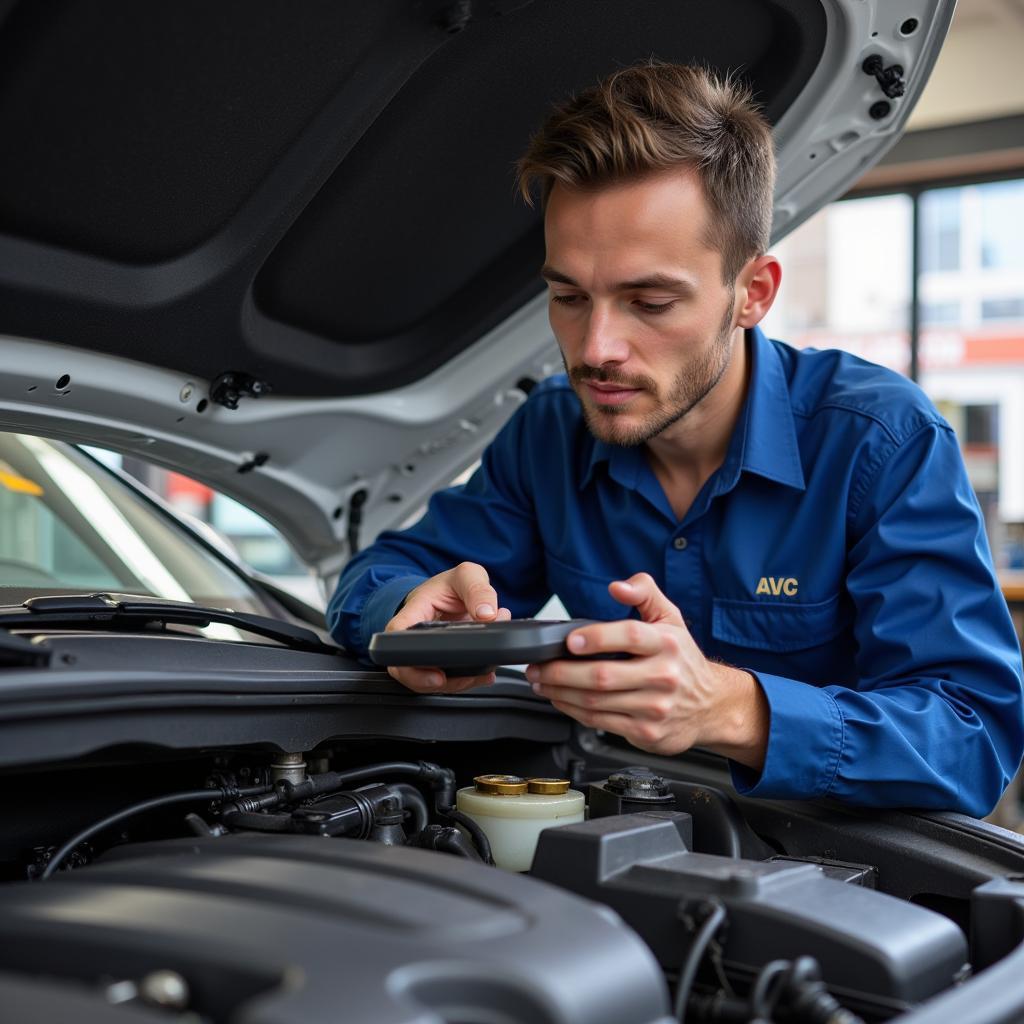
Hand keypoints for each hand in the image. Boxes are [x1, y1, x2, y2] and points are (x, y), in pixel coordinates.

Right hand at [385, 561, 511, 693]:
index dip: (405, 657)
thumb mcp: (467, 575)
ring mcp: (426, 653)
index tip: (431, 669)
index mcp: (413, 611)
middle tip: (453, 679)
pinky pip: (447, 680)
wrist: (455, 593)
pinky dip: (467, 682)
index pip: (396, 635)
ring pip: (428, 680)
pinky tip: (483, 675)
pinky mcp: (442, 663)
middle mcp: (415, 636)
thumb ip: (478, 590)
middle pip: (405, 667)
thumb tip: (487, 614)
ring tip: (480, 673)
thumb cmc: (452, 585)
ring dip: (456, 683)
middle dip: (427, 682)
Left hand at [525, 573, 767, 768]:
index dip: (595, 637)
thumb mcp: (671, 618)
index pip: (628, 636)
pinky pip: (600, 722)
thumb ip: (645, 592)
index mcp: (667, 643)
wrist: (712, 706)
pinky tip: (561, 700)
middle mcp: (663, 676)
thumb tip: (617, 586)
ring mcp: (655, 707)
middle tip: (537, 666)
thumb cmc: (683, 659)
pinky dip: (574, 711)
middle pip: (602, 675)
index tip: (568, 640)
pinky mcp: (646, 731)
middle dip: (561, 672)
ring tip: (542, 682)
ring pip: (596, 702)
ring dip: (561, 693)